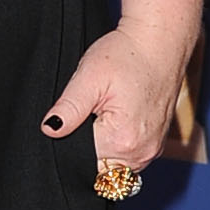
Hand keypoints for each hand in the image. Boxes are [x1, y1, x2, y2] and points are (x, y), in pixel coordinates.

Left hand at [42, 18, 194, 173]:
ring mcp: (152, 150)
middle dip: (88, 149)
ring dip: (104, 148)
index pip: (81, 162)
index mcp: (122, 141)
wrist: (161, 41)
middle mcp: (141, 152)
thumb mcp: (89, 78)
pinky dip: (118, 144)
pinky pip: (129, 157)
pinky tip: (116, 119)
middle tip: (90, 113)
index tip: (73, 121)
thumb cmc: (127, 55)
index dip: (70, 144)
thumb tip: (49, 130)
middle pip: (99, 168)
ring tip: (105, 113)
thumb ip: (68, 108)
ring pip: (114, 166)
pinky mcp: (156, 143)